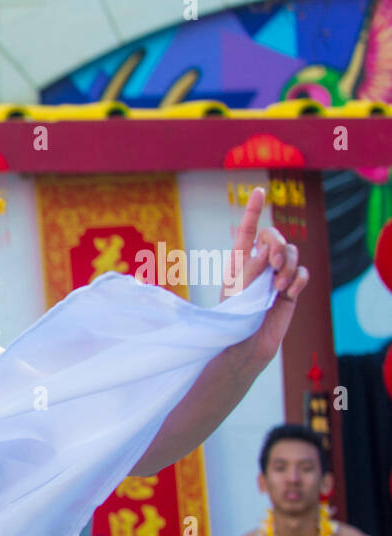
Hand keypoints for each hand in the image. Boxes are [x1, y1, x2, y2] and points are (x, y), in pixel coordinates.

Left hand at [223, 187, 308, 363]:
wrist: (245, 344)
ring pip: (292, 253)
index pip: (247, 231)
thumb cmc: (233, 319)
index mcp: (239, 261)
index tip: (258, 190)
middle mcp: (258, 264)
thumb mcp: (237, 290)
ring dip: (287, 266)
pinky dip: (298, 280)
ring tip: (278, 287)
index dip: (252, 210)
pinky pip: (303, 273)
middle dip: (276, 244)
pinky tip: (287, 294)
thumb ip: (252, 268)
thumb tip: (269, 252)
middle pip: (274, 236)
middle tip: (272, 263)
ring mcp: (275, 276)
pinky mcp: (290, 289)